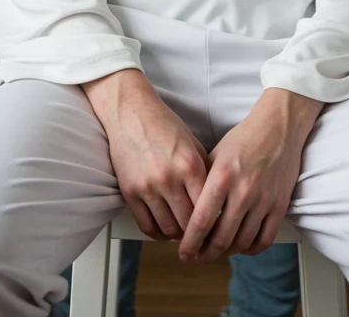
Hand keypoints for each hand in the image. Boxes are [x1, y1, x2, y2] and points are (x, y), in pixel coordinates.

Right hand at [84, 70, 209, 240]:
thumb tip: (218, 200)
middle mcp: (169, 179)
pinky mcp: (130, 193)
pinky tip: (165, 230)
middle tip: (203, 235)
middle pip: (189, 223)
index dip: (215, 221)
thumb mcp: (194, 144)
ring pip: (169, 229)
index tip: (218, 227)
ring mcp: (147, 187)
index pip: (208, 207)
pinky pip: (146, 226)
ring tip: (184, 231)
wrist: (132, 114)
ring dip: (179, 235)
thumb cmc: (165, 126)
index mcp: (190, 165)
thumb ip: (205, 172)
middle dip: (198, 233)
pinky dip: (159, 234)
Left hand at [176, 95, 307, 264]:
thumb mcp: (215, 155)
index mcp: (222, 177)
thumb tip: (188, 213)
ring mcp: (263, 200)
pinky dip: (251, 249)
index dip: (190, 243)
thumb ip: (202, 183)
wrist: (278, 127)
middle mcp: (243, 191)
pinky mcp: (280, 206)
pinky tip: (242, 246)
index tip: (184, 253)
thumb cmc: (244, 139)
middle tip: (198, 256)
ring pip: (242, 243)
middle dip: (205, 254)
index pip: (201, 222)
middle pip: (221, 239)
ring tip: (217, 251)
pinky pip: (264, 240)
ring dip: (227, 253)